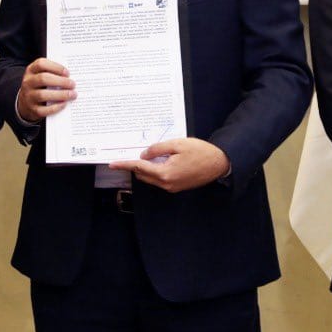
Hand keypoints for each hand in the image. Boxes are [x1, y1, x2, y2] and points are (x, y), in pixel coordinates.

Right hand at [16, 58, 74, 121]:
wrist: (26, 104)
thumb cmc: (40, 86)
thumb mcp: (41, 76)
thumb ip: (53, 73)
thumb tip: (71, 77)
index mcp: (31, 71)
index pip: (41, 64)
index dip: (55, 67)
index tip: (67, 73)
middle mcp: (28, 83)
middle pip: (43, 78)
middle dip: (60, 81)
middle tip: (73, 84)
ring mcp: (29, 97)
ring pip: (43, 95)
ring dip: (60, 94)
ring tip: (72, 94)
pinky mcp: (33, 110)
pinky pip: (44, 109)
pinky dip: (56, 107)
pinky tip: (64, 104)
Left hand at [109, 137, 230, 192]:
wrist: (219, 164)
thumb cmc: (200, 152)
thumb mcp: (177, 144)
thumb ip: (158, 149)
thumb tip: (144, 154)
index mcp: (165, 173)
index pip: (139, 168)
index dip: (125, 164)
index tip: (112, 163)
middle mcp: (167, 184)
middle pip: (143, 175)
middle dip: (135, 165)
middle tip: (130, 153)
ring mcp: (172, 187)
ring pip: (151, 178)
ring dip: (146, 168)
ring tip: (147, 155)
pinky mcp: (177, 187)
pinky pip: (160, 180)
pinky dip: (155, 171)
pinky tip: (159, 161)